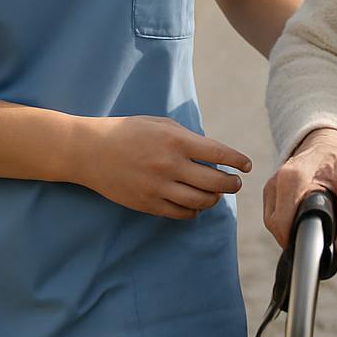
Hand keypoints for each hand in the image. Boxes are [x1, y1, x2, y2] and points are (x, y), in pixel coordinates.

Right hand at [76, 115, 251, 220]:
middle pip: (215, 182)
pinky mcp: (147, 204)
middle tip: (235, 182)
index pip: (219, 153)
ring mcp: (158, 187)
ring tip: (216, 193)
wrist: (90, 151)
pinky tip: (195, 203)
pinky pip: (181, 213)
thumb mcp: (160, 124)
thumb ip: (187, 138)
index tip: (247, 166)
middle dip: (231, 184)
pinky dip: (194, 210)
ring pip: (201, 201)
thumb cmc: (127, 132)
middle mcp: (170, 165)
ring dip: (214, 198)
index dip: (237, 161)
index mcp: (176, 140)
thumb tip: (212, 154)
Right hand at [263, 127, 336, 247]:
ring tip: (307, 224)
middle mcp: (277, 180)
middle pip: (275, 225)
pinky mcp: (269, 187)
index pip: (283, 224)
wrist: (325, 144)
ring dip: (286, 229)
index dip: (296, 239)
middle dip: (292, 236)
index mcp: (293, 179)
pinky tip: (298, 217)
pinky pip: (270, 212)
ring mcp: (271, 183)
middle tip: (313, 234)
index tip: (311, 242)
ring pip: (270, 220)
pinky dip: (282, 220)